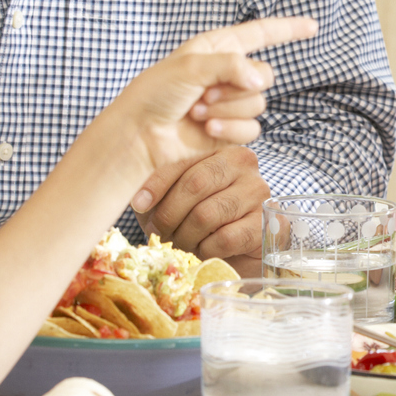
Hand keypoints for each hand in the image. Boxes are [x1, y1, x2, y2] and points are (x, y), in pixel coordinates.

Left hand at [99, 15, 314, 207]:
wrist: (140, 134)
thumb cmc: (154, 94)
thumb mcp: (190, 66)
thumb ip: (231, 65)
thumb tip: (259, 80)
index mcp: (218, 47)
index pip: (262, 32)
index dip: (288, 28)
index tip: (313, 26)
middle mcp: (228, 73)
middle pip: (265, 75)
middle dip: (237, 87)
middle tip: (204, 93)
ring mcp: (230, 102)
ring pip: (258, 103)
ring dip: (227, 109)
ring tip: (197, 112)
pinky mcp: (230, 129)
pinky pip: (251, 127)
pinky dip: (229, 128)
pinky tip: (205, 129)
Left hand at [135, 147, 268, 259]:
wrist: (233, 248)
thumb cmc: (195, 215)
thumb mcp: (170, 195)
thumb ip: (152, 182)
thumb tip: (131, 186)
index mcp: (217, 146)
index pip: (182, 159)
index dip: (155, 184)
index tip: (138, 204)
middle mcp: (243, 161)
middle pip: (195, 185)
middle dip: (169, 215)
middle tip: (159, 232)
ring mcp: (258, 191)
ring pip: (207, 214)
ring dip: (185, 236)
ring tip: (181, 242)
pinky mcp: (265, 222)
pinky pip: (225, 238)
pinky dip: (207, 249)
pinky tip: (205, 248)